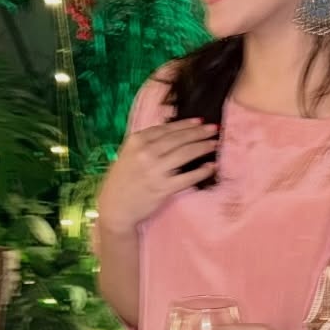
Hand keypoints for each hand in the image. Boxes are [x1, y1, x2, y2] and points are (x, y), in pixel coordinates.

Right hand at [96, 117, 217, 234]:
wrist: (115, 208)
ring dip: (203, 147)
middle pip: (179, 138)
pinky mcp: (163, 187)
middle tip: (214, 129)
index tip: (199, 121)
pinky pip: (188, 177)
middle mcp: (146, 152)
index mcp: (137, 141)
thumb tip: (172, 133)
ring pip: (186, 153)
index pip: (166, 129)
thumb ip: (146, 143)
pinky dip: (202, 171)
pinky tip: (211, 167)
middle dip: (199, 132)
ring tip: (214, 144)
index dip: (186, 124)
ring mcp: (155, 170)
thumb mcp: (128, 154)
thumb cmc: (121, 181)